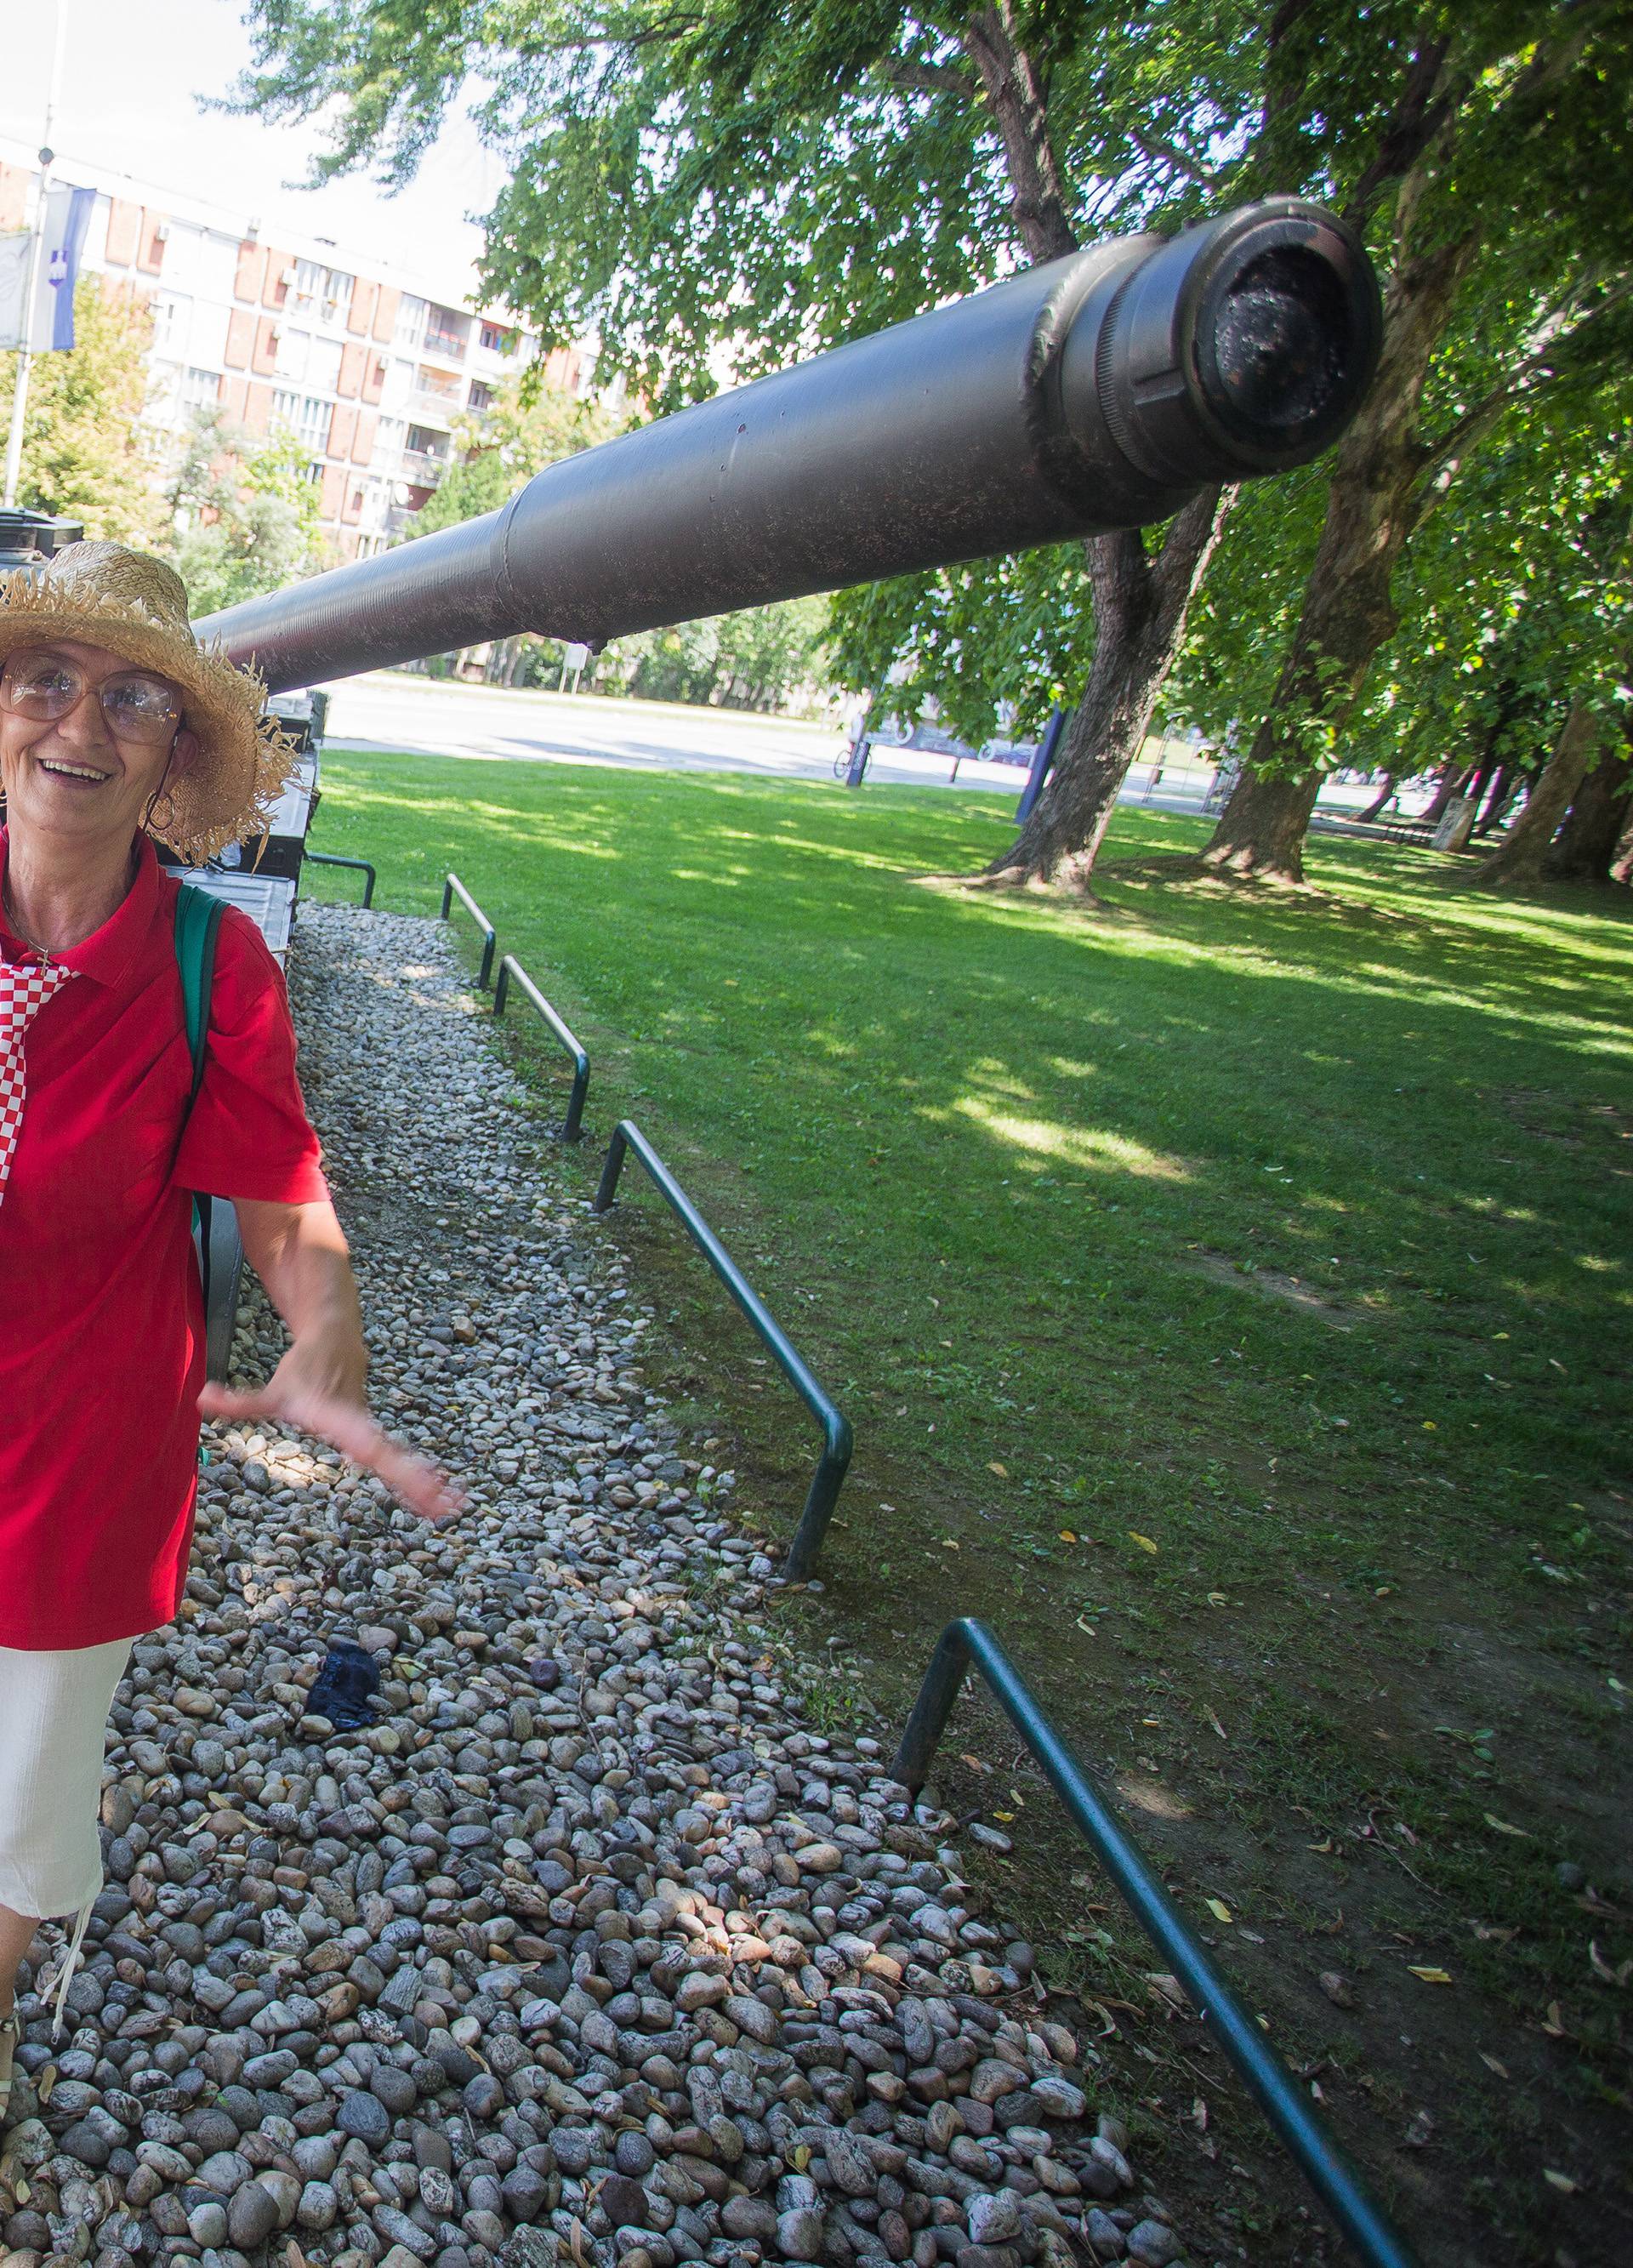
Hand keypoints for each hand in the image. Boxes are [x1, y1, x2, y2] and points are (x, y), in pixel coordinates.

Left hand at [199, 1346, 463, 1525]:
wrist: (339, 1339)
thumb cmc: (302, 1370)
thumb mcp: (272, 1391)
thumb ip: (241, 1402)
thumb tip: (201, 1398)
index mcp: (335, 1415)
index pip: (351, 1437)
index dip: (364, 1448)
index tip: (381, 1459)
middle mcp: (357, 1423)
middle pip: (386, 1454)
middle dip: (411, 1476)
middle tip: (438, 1500)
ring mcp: (368, 1428)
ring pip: (397, 1459)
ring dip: (424, 1484)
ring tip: (449, 1507)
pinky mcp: (372, 1433)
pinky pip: (395, 1460)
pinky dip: (417, 1480)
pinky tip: (438, 1502)